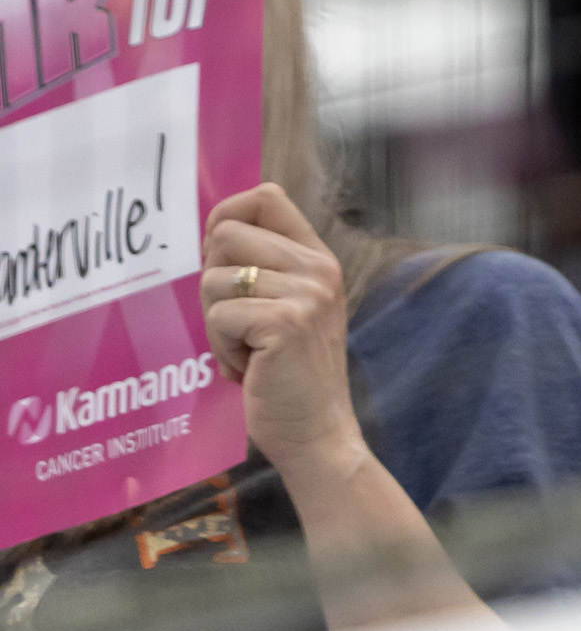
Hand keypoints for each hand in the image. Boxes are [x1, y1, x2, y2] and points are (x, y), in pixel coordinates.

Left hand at [202, 183, 365, 487]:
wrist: (318, 434)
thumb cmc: (291, 377)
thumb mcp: (290, 308)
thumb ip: (265, 271)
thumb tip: (212, 236)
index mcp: (317, 258)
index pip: (267, 196)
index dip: (227, 214)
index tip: (217, 253)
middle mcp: (316, 267)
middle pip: (227, 234)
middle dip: (212, 279)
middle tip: (234, 321)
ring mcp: (304, 293)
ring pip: (214, 279)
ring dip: (215, 324)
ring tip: (245, 351)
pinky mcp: (284, 323)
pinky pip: (218, 317)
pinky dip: (221, 349)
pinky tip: (248, 369)